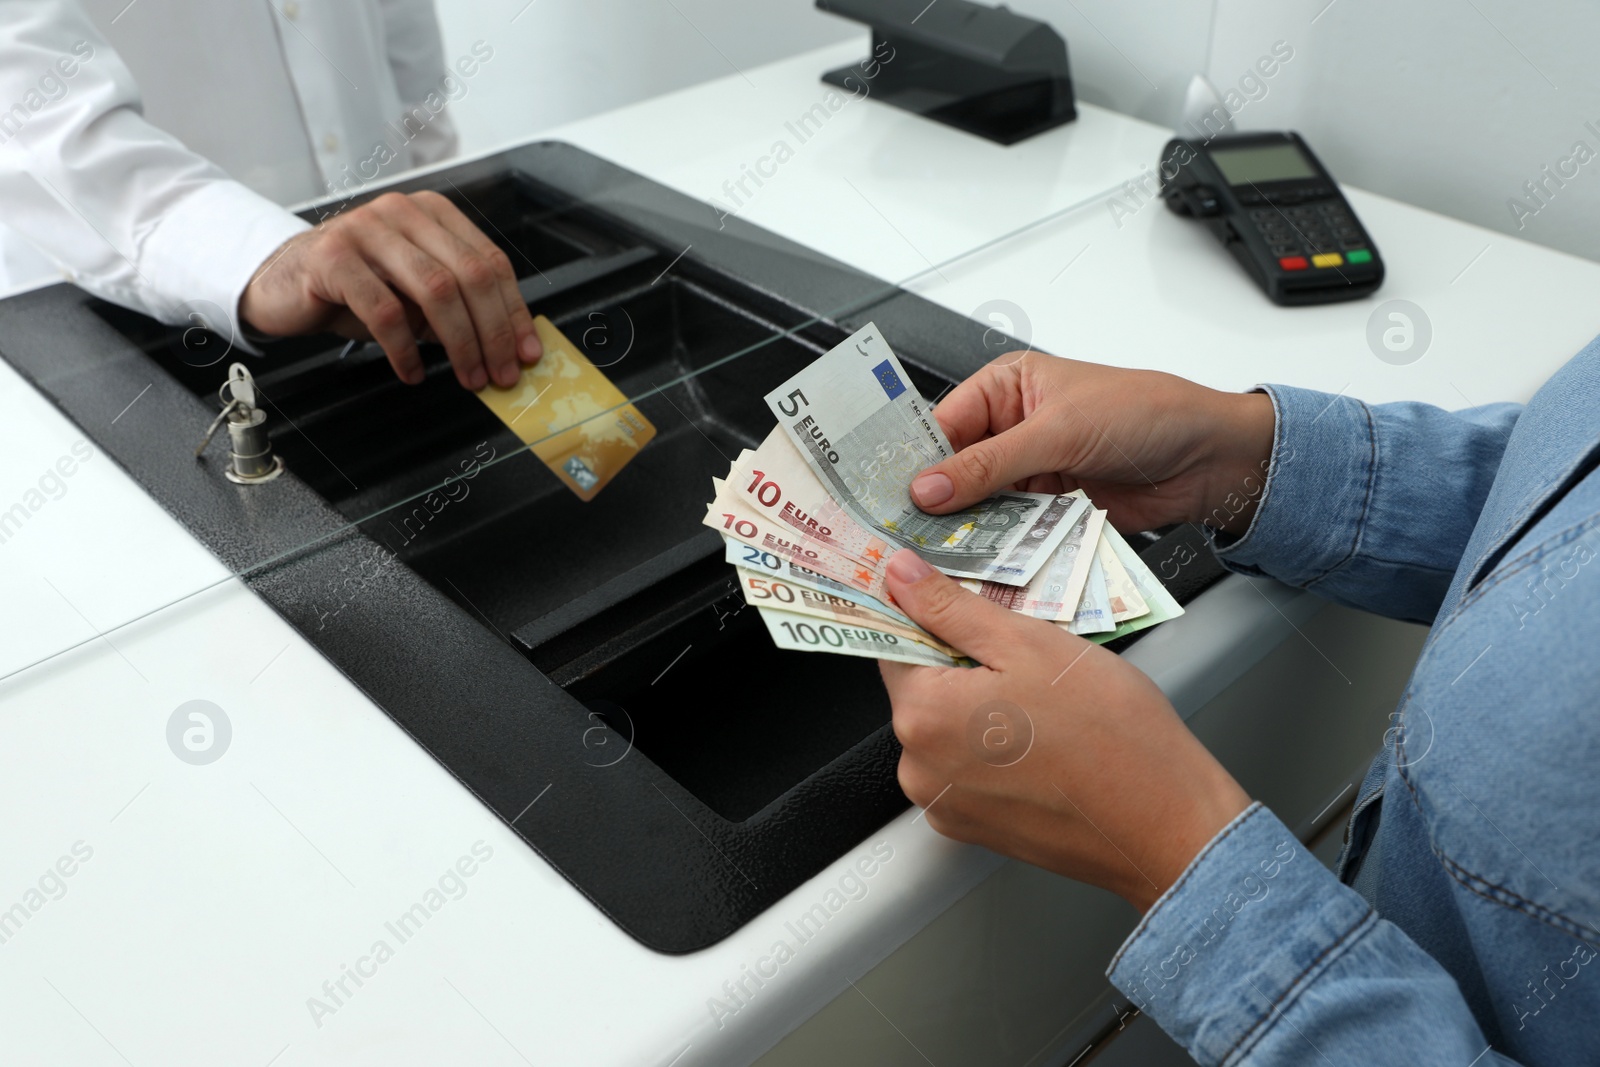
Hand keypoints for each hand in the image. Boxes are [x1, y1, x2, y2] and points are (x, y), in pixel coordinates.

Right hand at [239, 191, 541, 390]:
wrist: (282, 282)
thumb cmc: (356, 289)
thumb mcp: (415, 296)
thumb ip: (457, 307)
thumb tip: (507, 347)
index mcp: (433, 213)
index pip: (490, 262)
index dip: (514, 311)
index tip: (527, 353)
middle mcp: (403, 212)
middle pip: (470, 275)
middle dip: (493, 333)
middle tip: (501, 374)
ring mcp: (366, 229)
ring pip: (436, 290)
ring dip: (460, 343)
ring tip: (467, 377)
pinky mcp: (333, 257)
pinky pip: (384, 310)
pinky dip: (405, 349)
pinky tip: (412, 372)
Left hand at [880, 550, 1250, 911]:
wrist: (1166, 825)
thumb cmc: (1110, 733)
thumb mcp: (1028, 644)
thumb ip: (950, 607)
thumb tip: (898, 574)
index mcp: (921, 717)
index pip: (893, 643)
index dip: (930, 617)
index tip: (963, 608)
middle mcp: (919, 769)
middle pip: (922, 689)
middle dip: (965, 664)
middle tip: (1028, 658)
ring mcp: (945, 806)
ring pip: (948, 729)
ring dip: (984, 707)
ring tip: (1046, 705)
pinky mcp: (975, 830)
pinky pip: (970, 770)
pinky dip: (997, 749)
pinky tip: (1046, 742)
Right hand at [910, 352, 1275, 534]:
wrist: (1208, 459)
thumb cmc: (1145, 413)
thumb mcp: (1059, 430)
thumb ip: (991, 462)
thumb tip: (930, 485)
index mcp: (1006, 389)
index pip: (942, 425)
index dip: (917, 461)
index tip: (890, 496)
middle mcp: (1012, 430)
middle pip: (955, 472)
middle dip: (937, 503)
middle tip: (906, 535)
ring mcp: (1030, 473)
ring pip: (981, 508)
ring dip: (967, 531)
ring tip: (938, 557)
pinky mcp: (1050, 511)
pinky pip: (1012, 533)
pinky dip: (999, 550)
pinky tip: (980, 566)